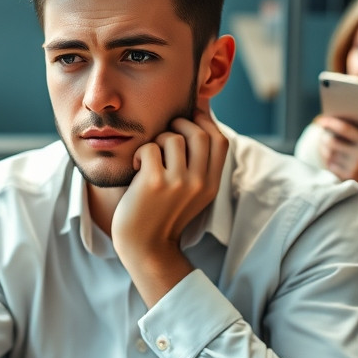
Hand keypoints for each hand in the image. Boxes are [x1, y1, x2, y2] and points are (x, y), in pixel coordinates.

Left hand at [110, 106, 228, 262]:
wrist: (145, 246)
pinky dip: (140, 152)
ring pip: (173, 137)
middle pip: (199, 133)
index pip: (220, 140)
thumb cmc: (163, 212)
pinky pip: (149, 148)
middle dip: (180, 125)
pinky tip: (137, 167)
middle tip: (164, 134)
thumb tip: (201, 111)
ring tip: (150, 155)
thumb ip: (199, 162)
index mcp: (211, 184)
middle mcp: (199, 183)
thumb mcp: (192, 191)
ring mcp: (178, 183)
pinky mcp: (154, 183)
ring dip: (157, 140)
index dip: (206, 122)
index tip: (189, 118)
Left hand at [314, 109, 357, 198]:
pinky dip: (327, 159)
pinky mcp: (349, 178)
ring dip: (323, 148)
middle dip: (324, 137)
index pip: (345, 129)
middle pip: (333, 142)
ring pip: (330, 154)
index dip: (331, 123)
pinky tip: (328, 155)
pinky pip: (331, 166)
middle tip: (321, 132)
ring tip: (323, 142)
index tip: (321, 120)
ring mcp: (355, 167)